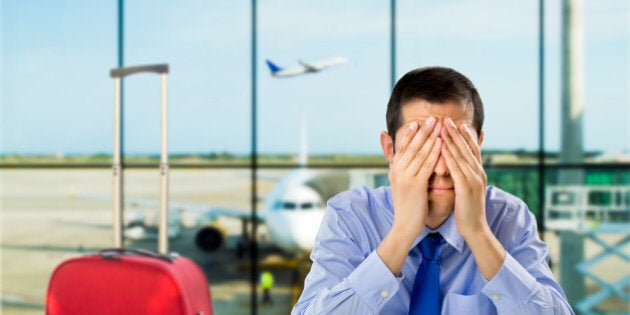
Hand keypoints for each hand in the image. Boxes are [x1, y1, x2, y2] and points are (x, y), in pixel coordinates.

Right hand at [389, 116, 441, 239]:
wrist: (404, 226)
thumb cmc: (407, 206)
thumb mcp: (400, 185)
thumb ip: (402, 171)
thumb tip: (402, 161)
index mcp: (394, 169)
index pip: (402, 147)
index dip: (410, 133)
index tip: (418, 122)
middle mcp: (398, 170)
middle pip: (411, 145)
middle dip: (422, 130)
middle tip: (432, 118)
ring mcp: (406, 176)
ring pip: (419, 152)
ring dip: (430, 136)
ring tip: (439, 125)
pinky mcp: (415, 184)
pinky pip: (427, 164)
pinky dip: (434, 152)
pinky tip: (442, 143)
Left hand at [440, 117, 487, 239]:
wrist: (476, 229)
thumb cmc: (468, 211)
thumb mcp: (467, 190)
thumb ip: (465, 177)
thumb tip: (459, 168)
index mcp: (478, 173)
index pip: (472, 149)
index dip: (464, 135)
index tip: (456, 122)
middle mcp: (478, 173)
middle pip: (467, 148)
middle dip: (456, 132)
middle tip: (446, 119)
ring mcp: (474, 180)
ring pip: (462, 155)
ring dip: (452, 140)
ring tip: (442, 127)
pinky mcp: (467, 188)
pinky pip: (457, 169)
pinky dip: (450, 156)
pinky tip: (442, 148)